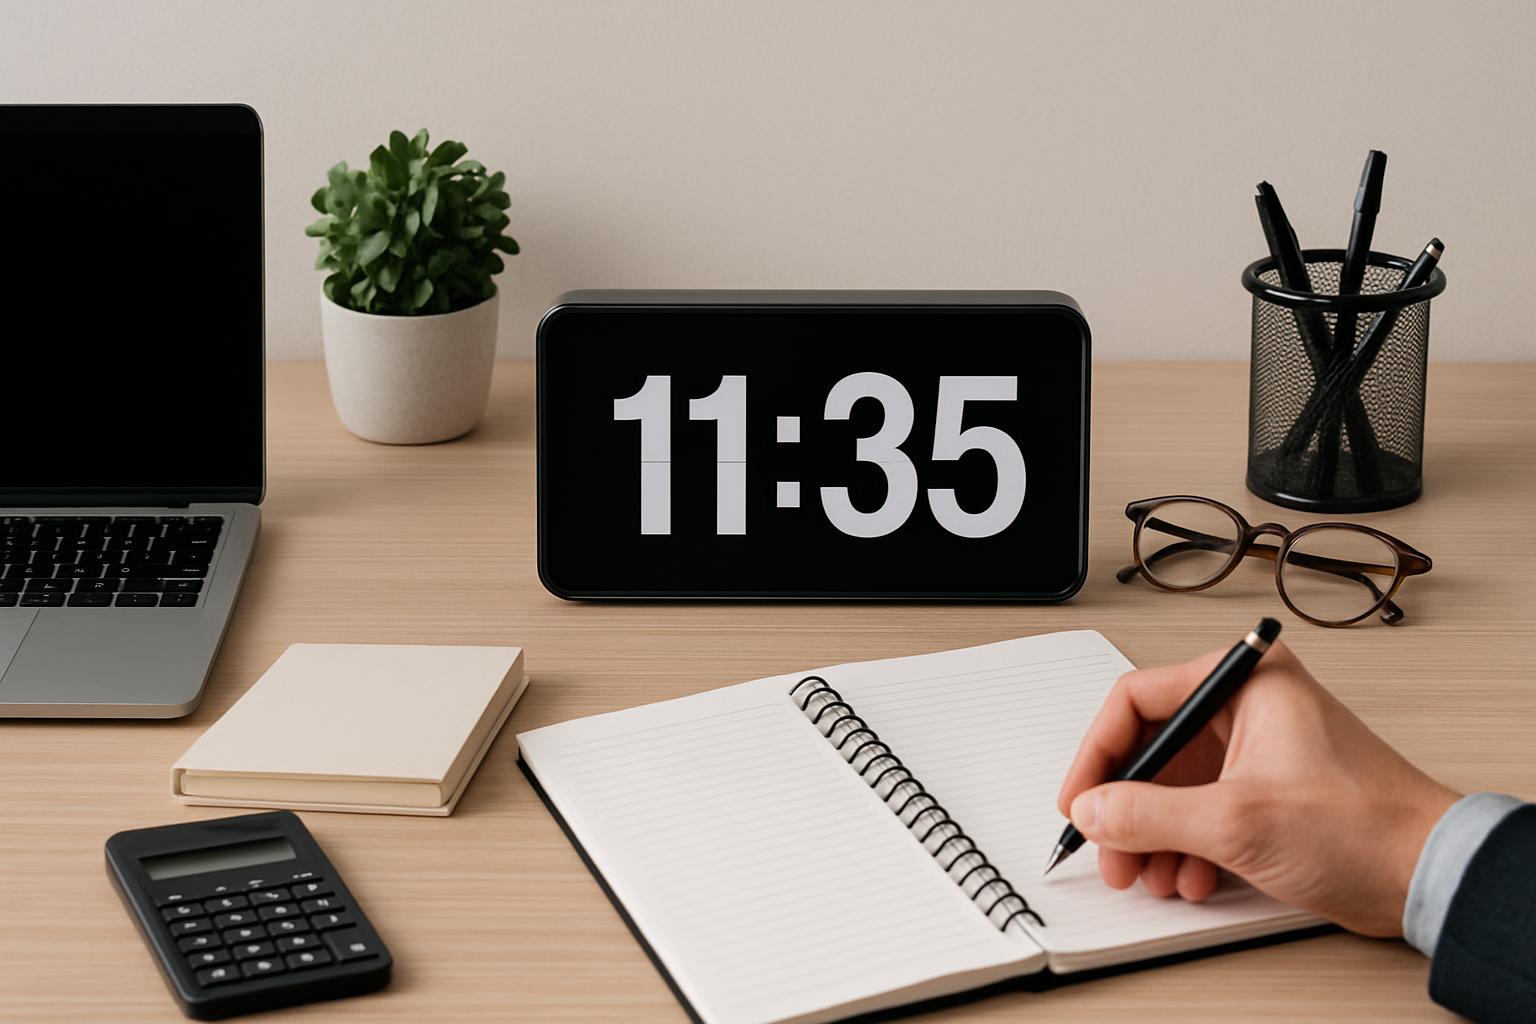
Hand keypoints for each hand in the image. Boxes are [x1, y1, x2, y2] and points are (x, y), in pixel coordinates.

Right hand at [1056, 641, 1458, 935]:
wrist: (1424, 873)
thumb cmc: (1363, 823)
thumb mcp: (1235, 821)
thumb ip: (1148, 814)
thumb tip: (1094, 810)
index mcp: (1243, 679)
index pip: (1136, 699)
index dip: (1098, 753)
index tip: (1079, 798)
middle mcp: (1246, 705)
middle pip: (1150, 746)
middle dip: (1125, 805)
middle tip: (1109, 845)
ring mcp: (1255, 748)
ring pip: (1171, 784)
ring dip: (1152, 833)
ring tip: (1148, 870)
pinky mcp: (1263, 789)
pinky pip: (1199, 809)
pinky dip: (1184, 844)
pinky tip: (1190, 876)